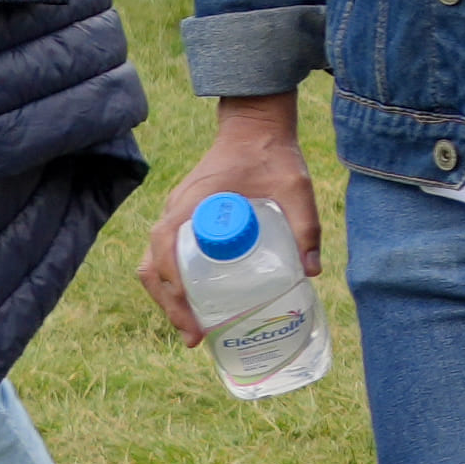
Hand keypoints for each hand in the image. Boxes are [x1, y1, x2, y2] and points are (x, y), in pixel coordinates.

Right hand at [143, 96, 320, 342]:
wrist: (255, 127)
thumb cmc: (272, 155)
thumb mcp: (296, 187)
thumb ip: (306, 225)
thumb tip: (311, 272)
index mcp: (192, 202)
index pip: (165, 248)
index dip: (172, 283)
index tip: (192, 312)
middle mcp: (174, 211)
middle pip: (152, 266)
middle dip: (169, 304)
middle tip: (194, 336)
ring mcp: (176, 215)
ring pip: (154, 264)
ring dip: (168, 298)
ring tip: (193, 329)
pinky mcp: (184, 219)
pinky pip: (167, 256)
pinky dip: (174, 282)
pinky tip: (197, 304)